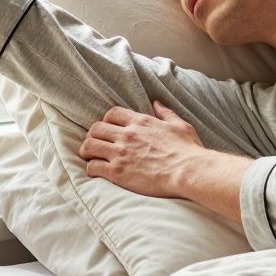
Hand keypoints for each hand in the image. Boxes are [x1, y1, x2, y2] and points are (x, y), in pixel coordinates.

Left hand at [79, 101, 206, 197]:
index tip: (108, 128)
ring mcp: (120, 153)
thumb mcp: (179, 125)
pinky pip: (93, 166)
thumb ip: (166, 113)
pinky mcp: (117, 172)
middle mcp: (127, 135)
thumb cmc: (188, 150)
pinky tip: (96, 171)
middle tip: (95, 142)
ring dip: (87, 150)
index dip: (107, 120)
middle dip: (93, 135)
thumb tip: (156, 103)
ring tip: (89, 155)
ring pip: (90, 145)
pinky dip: (91, 168)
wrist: (188, 172)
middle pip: (96, 128)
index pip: (112, 113)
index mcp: (141, 122)